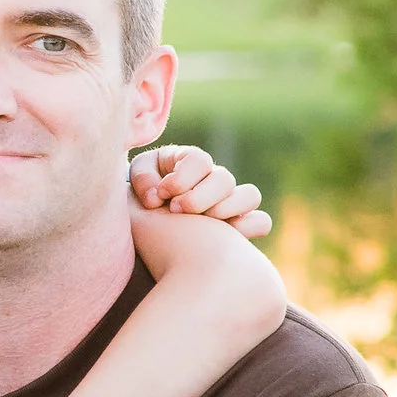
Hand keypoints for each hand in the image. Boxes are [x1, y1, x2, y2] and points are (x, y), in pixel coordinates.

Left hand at [129, 145, 269, 238]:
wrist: (147, 224)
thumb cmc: (143, 196)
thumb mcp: (136, 180)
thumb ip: (143, 178)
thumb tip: (156, 197)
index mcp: (190, 162)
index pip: (199, 160)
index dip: (182, 177)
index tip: (162, 194)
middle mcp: (214, 178)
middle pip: (224, 179)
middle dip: (198, 197)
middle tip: (175, 210)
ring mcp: (229, 200)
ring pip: (250, 195)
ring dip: (226, 209)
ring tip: (201, 223)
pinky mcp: (238, 224)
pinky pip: (260, 222)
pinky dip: (248, 227)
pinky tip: (222, 236)